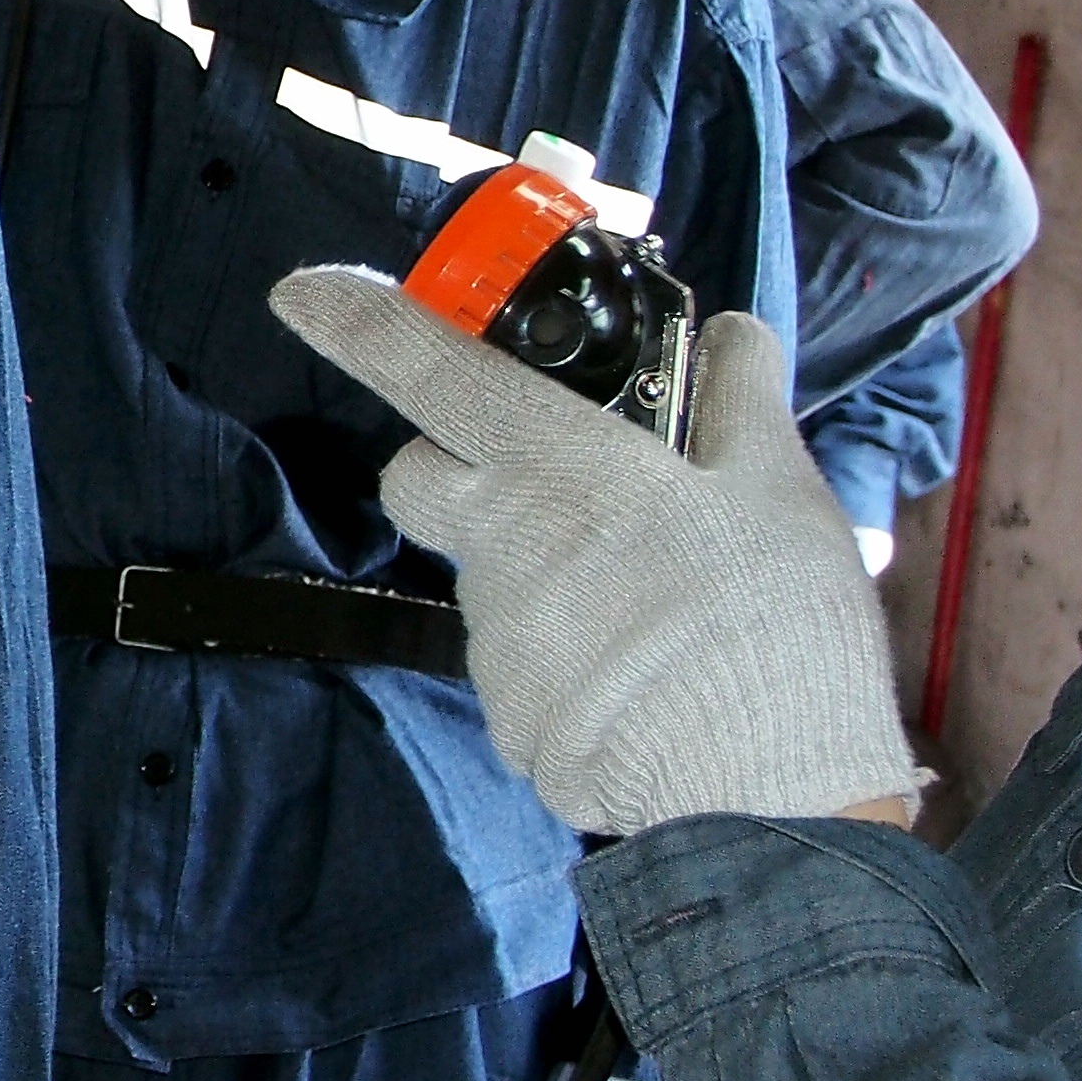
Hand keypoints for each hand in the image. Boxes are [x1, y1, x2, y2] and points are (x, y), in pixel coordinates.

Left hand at [268, 269, 921, 835]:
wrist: (757, 790)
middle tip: (553, 475)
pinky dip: (573, 653)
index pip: (426, 368)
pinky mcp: (509, 715)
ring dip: (548, 569)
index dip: (356, 319)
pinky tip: (649, 674)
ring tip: (658, 602)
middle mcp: (495, 542)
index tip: (300, 290)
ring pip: (489, 573)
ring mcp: (493, 635)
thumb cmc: (767, 619)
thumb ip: (742, 403)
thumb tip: (736, 337)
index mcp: (550, 465)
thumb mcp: (781, 489)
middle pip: (420, 476)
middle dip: (458, 462)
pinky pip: (527, 660)